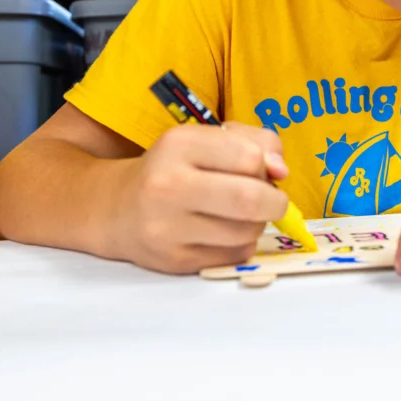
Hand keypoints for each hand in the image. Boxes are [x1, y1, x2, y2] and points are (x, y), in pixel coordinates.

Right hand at [109, 122, 288, 273]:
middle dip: (275, 201)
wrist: (118, 208)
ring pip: (246, 231)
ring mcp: (168, 228)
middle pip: (250, 199)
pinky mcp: (174, 260)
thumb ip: (256, 142)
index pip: (249, 156)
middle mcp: (168, 185)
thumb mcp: (208, 139)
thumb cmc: (175, 168)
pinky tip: (223, 233)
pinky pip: (233, 255)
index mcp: (178, 145)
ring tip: (241, 214)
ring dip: (257, 224)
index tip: (263, 170)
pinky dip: (241, 244)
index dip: (268, 165)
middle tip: (273, 201)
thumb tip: (281, 170)